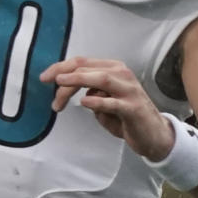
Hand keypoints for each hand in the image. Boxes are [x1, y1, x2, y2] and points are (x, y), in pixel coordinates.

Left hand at [39, 56, 174, 160]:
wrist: (153, 135)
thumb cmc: (126, 116)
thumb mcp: (105, 100)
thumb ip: (91, 91)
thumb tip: (71, 90)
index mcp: (113, 69)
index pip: (83, 62)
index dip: (61, 67)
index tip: (45, 77)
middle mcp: (122, 74)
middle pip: (88, 69)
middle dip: (65, 78)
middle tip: (49, 89)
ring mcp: (129, 90)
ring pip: (101, 79)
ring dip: (78, 81)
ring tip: (61, 85)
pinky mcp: (133, 108)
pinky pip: (113, 102)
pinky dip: (98, 101)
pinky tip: (85, 103)